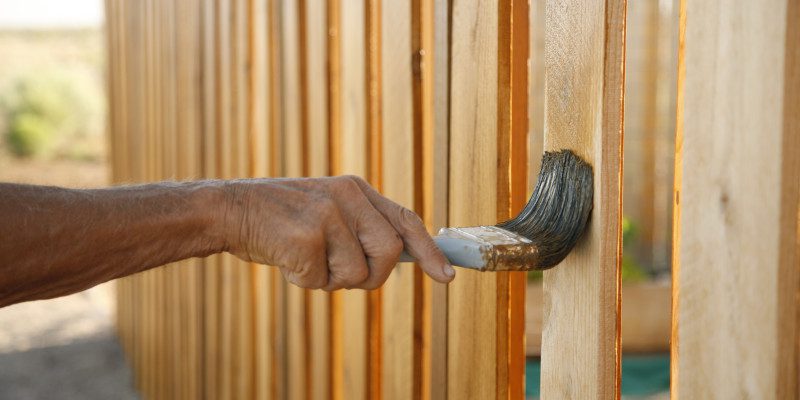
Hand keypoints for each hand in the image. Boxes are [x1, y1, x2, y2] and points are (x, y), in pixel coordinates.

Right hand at [218, 176, 454, 289]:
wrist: (230, 209)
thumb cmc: (280, 219)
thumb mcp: (327, 210)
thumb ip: (361, 228)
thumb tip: (399, 256)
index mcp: (356, 189)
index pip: (405, 220)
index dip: (428, 251)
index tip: (446, 278)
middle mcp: (347, 196)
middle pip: (390, 253)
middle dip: (371, 276)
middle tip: (339, 273)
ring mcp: (327, 214)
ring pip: (357, 275)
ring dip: (331, 280)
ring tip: (304, 258)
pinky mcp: (306, 236)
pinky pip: (320, 282)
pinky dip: (302, 282)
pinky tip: (285, 259)